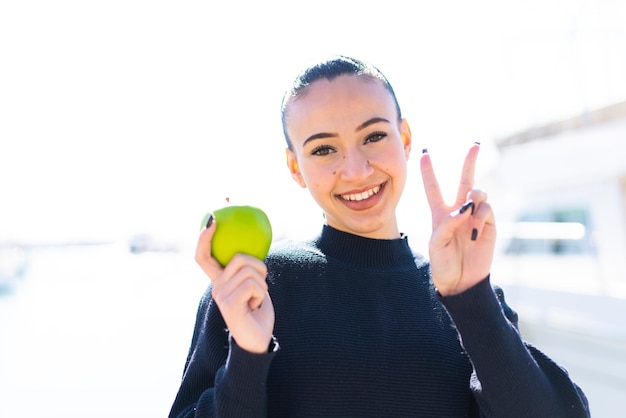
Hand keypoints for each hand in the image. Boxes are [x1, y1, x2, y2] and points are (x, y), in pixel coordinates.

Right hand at [195, 220, 274, 353]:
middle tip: (261, 285)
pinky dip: (262, 294)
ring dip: (263, 284)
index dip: (204, 237)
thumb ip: (249, 268)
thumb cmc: (258, 311)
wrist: (257, 341)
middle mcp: (215, 286)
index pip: (203, 256)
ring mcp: (220, 295)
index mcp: (219, 280)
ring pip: (250, 271)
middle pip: (239, 257)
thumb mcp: (254, 285)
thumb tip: (255, 242)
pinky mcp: (228, 304)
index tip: (212, 219)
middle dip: (259, 267)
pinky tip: (255, 307)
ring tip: (257, 300)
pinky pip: (253, 285)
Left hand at [420, 144, 495, 295]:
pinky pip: (487, 208)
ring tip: (470, 209)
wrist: (461, 281)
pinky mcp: (489, 224)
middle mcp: (459, 211)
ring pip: (478, 191)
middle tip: (475, 144)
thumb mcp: (437, 242)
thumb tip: (467, 207)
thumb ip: (448, 222)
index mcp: (440, 214)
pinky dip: (480, 213)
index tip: (424, 154)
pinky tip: (475, 227)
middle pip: (464, 180)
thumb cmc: (443, 263)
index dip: (428, 171)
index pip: (433, 188)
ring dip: (474, 195)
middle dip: (470, 162)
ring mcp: (475, 216)